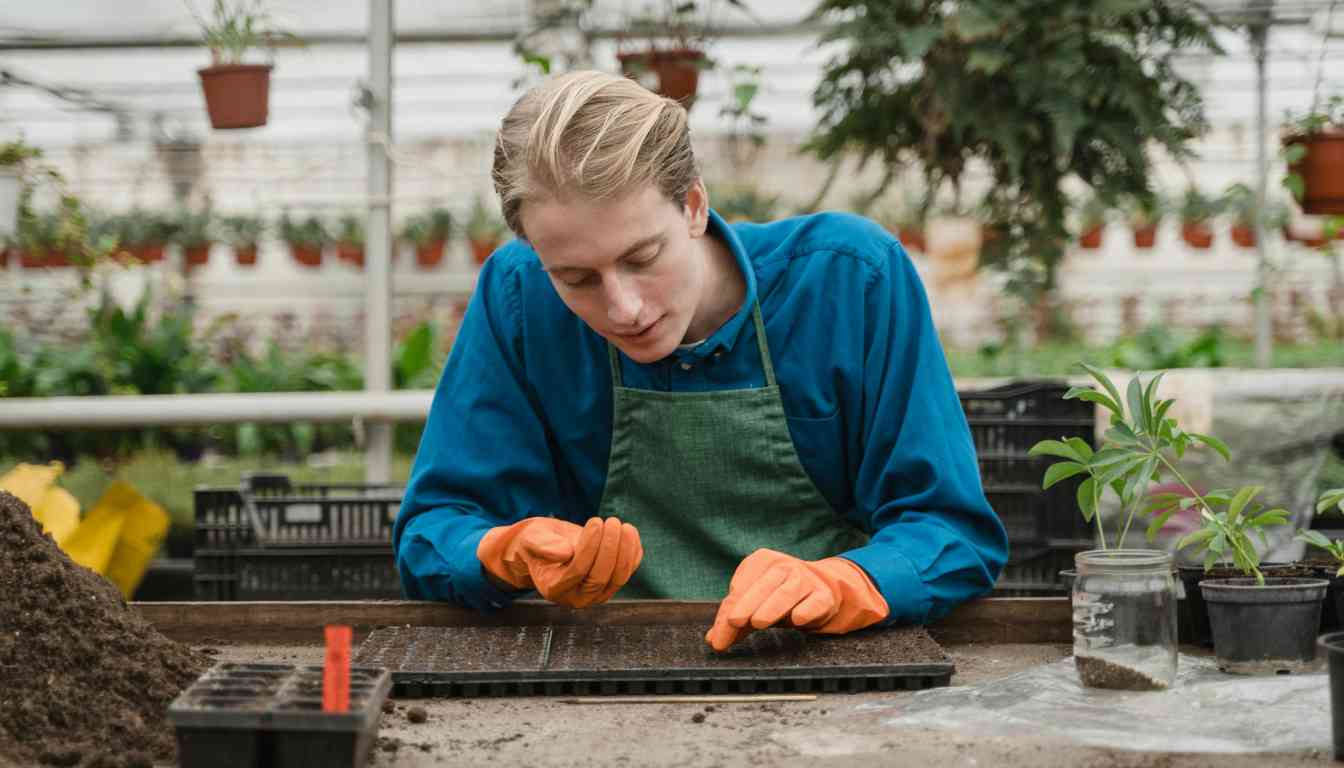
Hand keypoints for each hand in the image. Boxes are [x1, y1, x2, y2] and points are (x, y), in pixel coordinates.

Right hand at [477, 517, 642, 607]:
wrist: (551, 545)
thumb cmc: (538, 541)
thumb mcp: (533, 538)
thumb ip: (544, 545)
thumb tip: (565, 552)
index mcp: (554, 589)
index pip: (577, 571)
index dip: (589, 547)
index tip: (595, 522)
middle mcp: (577, 597)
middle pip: (600, 578)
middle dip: (609, 548)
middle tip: (611, 521)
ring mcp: (598, 593)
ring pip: (619, 577)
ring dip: (625, 549)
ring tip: (621, 524)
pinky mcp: (613, 583)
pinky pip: (630, 569)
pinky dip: (633, 550)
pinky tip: (628, 531)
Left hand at [705, 549, 887, 651]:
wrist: (822, 590)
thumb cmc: (779, 597)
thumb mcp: (754, 604)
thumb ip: (732, 620)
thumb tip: (714, 639)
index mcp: (761, 561)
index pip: (741, 585)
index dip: (729, 609)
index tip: (722, 631)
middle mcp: (784, 566)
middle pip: (763, 586)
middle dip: (746, 605)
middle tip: (734, 622)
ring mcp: (806, 579)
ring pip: (787, 592)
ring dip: (771, 607)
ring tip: (757, 622)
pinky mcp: (824, 596)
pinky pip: (815, 602)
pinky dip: (806, 610)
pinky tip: (797, 619)